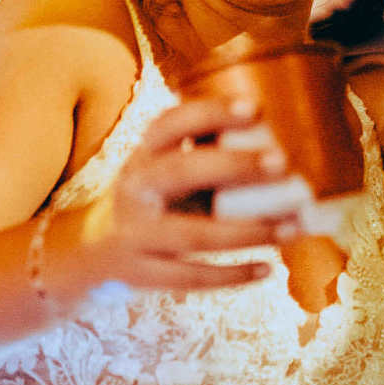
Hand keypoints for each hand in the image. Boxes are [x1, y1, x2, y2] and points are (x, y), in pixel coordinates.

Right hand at [86, 96, 301, 294]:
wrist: (90, 252)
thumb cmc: (151, 202)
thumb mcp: (162, 170)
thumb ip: (204, 156)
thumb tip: (277, 144)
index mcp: (143, 155)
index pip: (171, 124)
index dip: (210, 112)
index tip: (254, 109)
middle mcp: (135, 189)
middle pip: (182, 171)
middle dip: (235, 166)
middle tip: (282, 163)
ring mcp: (135, 234)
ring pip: (194, 234)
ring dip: (249, 231)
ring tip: (293, 227)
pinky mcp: (141, 274)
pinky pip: (192, 276)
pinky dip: (233, 274)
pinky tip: (269, 268)